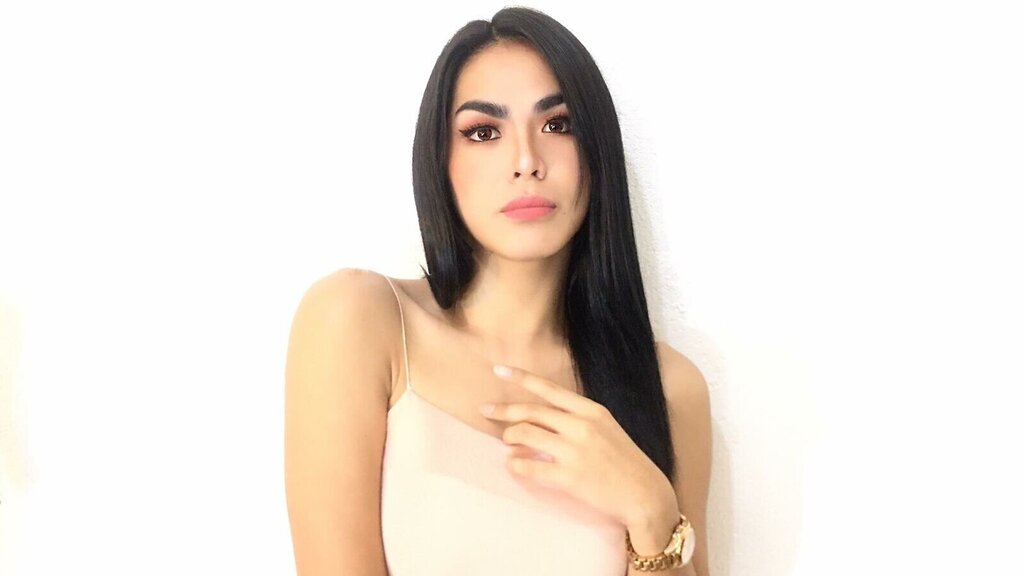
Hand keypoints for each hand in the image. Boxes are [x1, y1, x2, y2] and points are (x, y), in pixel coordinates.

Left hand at [480, 364, 676, 528]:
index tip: (499, 369)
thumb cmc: (626, 462)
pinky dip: (515, 465)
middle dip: (504, 410)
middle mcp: (582, 426)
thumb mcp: (607, 429)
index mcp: (592, 411)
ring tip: (506, 443)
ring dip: (510, 438)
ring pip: (526, 435)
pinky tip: (513, 465)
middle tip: (486, 410)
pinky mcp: (569, 477)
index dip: (522, 378)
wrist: (645, 494)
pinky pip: (529, 467)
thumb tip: (545, 418)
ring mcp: (574, 451)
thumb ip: (578, 419)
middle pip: (532, 411)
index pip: (550, 389)